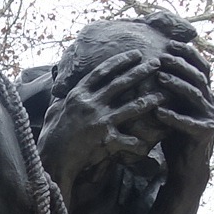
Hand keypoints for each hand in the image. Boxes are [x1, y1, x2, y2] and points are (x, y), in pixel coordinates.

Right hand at [34, 42, 213, 188]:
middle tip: (157, 63)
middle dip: (140, 71)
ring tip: (163, 95)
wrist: (50, 160)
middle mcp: (89, 103)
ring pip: (130, 107)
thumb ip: (61, 98)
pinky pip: (126, 139)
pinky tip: (150, 141)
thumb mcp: (53, 111)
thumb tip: (58, 85)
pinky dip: (137, 142)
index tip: (135, 54)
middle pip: (120, 83)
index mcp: (77, 94)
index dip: (120, 61)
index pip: (102, 72)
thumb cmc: (50, 137)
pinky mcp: (103, 138)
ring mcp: (98, 120)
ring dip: (149, 100)